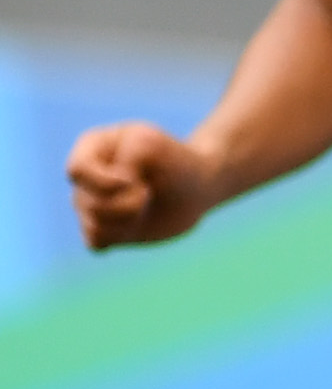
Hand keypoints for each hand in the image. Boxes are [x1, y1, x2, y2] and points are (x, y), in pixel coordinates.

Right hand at [69, 122, 219, 248]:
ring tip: (146, 205)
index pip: (77, 170)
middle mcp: (85, 177)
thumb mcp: (152, 148)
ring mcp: (89, 203)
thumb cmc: (175, 161)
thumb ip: (122, 167)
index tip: (139, 182)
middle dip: (126, 203)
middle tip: (149, 193)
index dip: (105, 182)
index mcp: (91, 146)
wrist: (198, 187)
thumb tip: (103, 204)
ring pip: (93, 224)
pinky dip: (121, 237)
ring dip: (128, 220)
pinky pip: (96, 242)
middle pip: (87, 201)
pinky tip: (137, 224)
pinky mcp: (101, 228)